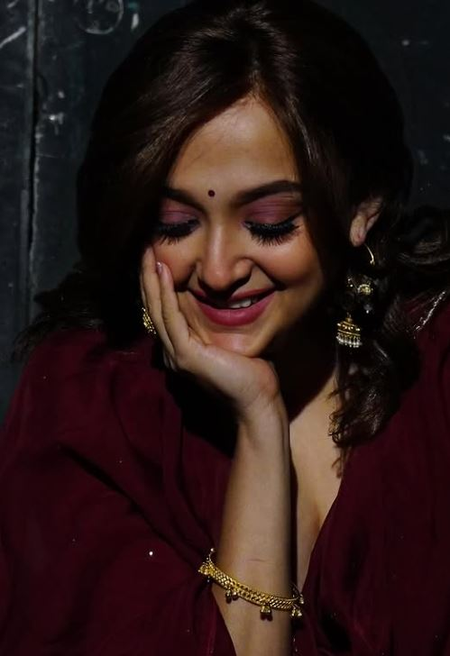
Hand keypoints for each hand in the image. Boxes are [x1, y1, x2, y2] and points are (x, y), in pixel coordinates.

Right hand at [140, 246, 284, 419]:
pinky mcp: (187, 356)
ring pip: (157, 310)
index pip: (162, 311)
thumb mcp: (229, 340)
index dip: (155, 284)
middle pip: (153, 307)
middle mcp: (172, 350)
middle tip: (145, 246)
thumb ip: (217, 323)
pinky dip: (166, 294)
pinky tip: (163, 273)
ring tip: (149, 253)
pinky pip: (171, 319)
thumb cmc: (251, 373)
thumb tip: (222, 298)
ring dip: (151, 279)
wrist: (258, 402)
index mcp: (181, 347)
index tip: (156, 256)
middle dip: (147, 276)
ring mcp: (177, 354)